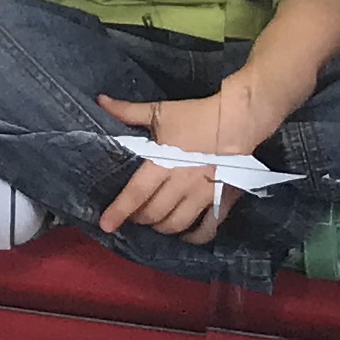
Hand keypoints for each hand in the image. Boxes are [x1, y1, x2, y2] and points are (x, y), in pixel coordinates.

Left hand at [96, 89, 255, 240]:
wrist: (238, 120)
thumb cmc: (196, 116)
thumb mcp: (160, 112)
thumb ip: (128, 112)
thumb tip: (101, 102)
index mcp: (163, 163)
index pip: (136, 193)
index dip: (119, 211)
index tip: (105, 224)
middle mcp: (181, 184)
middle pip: (154, 213)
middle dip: (138, 218)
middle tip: (133, 215)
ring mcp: (203, 196)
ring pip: (176, 224)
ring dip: (161, 227)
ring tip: (154, 221)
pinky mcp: (222, 201)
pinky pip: (207, 229)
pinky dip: (193, 237)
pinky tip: (184, 234)